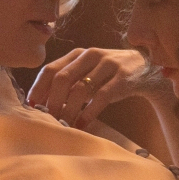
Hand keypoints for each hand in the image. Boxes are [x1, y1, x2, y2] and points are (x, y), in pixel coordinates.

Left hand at [27, 48, 171, 126]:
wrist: (147, 70)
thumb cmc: (110, 75)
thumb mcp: (88, 72)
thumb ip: (69, 82)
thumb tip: (42, 104)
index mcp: (78, 54)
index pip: (50, 69)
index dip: (38, 89)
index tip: (31, 107)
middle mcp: (91, 55)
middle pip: (62, 79)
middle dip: (52, 102)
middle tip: (47, 119)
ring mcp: (108, 65)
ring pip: (80, 89)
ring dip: (69, 110)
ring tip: (64, 125)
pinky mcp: (123, 78)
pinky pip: (101, 97)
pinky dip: (89, 112)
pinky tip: (82, 124)